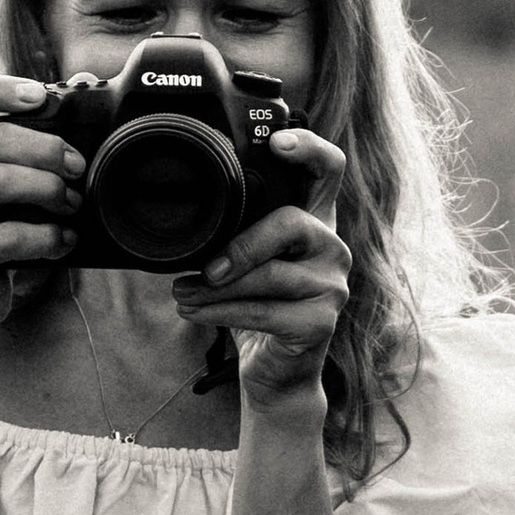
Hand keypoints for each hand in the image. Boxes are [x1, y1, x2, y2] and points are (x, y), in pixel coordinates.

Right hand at [0, 75, 81, 328]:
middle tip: (77, 167)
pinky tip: (63, 241)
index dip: (0, 90)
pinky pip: (14, 234)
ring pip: (2, 180)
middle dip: (47, 149)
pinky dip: (50, 236)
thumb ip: (27, 147)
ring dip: (51, 190)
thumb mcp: (1, 190)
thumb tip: (79, 85)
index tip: (41, 97)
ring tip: (72, 206)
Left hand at [169, 133, 350, 405]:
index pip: (328, 169)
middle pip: (292, 222)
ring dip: (216, 289)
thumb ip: (235, 230)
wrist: (275, 371)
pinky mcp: (321, 322)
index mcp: (315, 219)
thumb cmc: (257, 306)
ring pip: (270, 275)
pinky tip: (194, 313)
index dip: (308, 148)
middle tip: (204, 267)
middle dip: (241, 245)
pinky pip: (263, 311)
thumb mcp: (246, 260)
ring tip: (182, 295)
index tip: (278, 144)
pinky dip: (220, 313)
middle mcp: (332, 246)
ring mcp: (333, 285)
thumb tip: (186, 214)